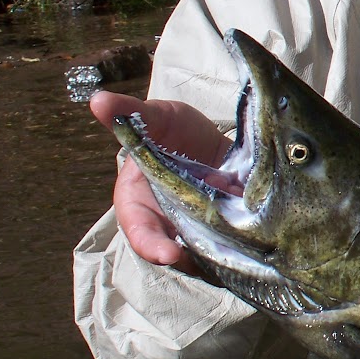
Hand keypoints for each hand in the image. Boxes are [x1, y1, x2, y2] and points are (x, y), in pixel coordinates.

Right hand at [90, 89, 228, 273]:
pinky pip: (233, 248)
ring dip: (223, 253)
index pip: (140, 232)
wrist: (209, 141)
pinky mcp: (225, 235)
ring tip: (243, 246)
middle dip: (193, 258)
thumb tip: (98, 100)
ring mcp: (196, 234)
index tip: (169, 254)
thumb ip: (130, 113)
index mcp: (138, 204)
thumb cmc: (172, 132)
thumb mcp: (155, 117)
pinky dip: (246, 246)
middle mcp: (166, 226)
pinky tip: (262, 238)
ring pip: (207, 255)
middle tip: (214, 257)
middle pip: (176, 253)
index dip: (151, 245)